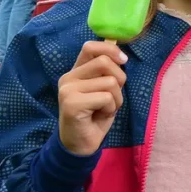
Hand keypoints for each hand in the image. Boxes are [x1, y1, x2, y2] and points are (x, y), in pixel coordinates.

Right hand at [58, 41, 127, 155]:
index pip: (90, 47)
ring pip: (110, 81)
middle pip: (104, 62)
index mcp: (75, 71)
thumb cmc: (95, 115)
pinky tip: (100, 116)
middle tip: (113, 97)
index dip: (110, 49)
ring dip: (116, 98)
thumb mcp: (103, 89)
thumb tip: (121, 55)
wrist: (80, 144)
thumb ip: (106, 72)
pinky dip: (111, 108)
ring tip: (105, 109)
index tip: (123, 61)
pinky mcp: (72, 103)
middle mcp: (68, 78)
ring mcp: (68, 90)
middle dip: (119, 79)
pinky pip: (106, 97)